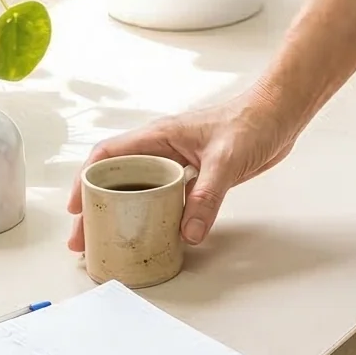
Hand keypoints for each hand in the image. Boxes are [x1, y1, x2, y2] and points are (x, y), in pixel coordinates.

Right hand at [66, 91, 294, 250]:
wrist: (280, 113)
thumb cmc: (253, 121)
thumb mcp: (227, 160)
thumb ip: (207, 196)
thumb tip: (187, 233)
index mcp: (159, 136)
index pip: (109, 155)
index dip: (86, 180)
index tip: (75, 208)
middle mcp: (162, 149)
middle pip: (118, 178)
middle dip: (96, 207)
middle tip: (83, 240)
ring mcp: (177, 162)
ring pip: (138, 188)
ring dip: (121, 212)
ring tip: (106, 242)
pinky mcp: (194, 175)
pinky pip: (162, 196)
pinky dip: (150, 214)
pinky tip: (150, 233)